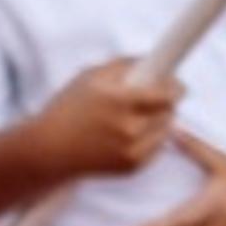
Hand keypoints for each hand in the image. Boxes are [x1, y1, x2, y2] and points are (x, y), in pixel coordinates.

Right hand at [30, 59, 183, 180]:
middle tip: (149, 100)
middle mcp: (129, 127)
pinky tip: (125, 136)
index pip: (168, 93)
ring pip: (166, 129)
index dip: (176, 88)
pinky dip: (148, 140)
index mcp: (120, 100)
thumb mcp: (89, 77)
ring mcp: (132, 149)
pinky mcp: (133, 166)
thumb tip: (153, 59)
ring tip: (133, 118)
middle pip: (170, 111)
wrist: (47, 150)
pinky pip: (156, 147)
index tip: (177, 85)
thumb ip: (123, 65)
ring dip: (158, 121)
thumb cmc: (66, 110)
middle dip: (163, 103)